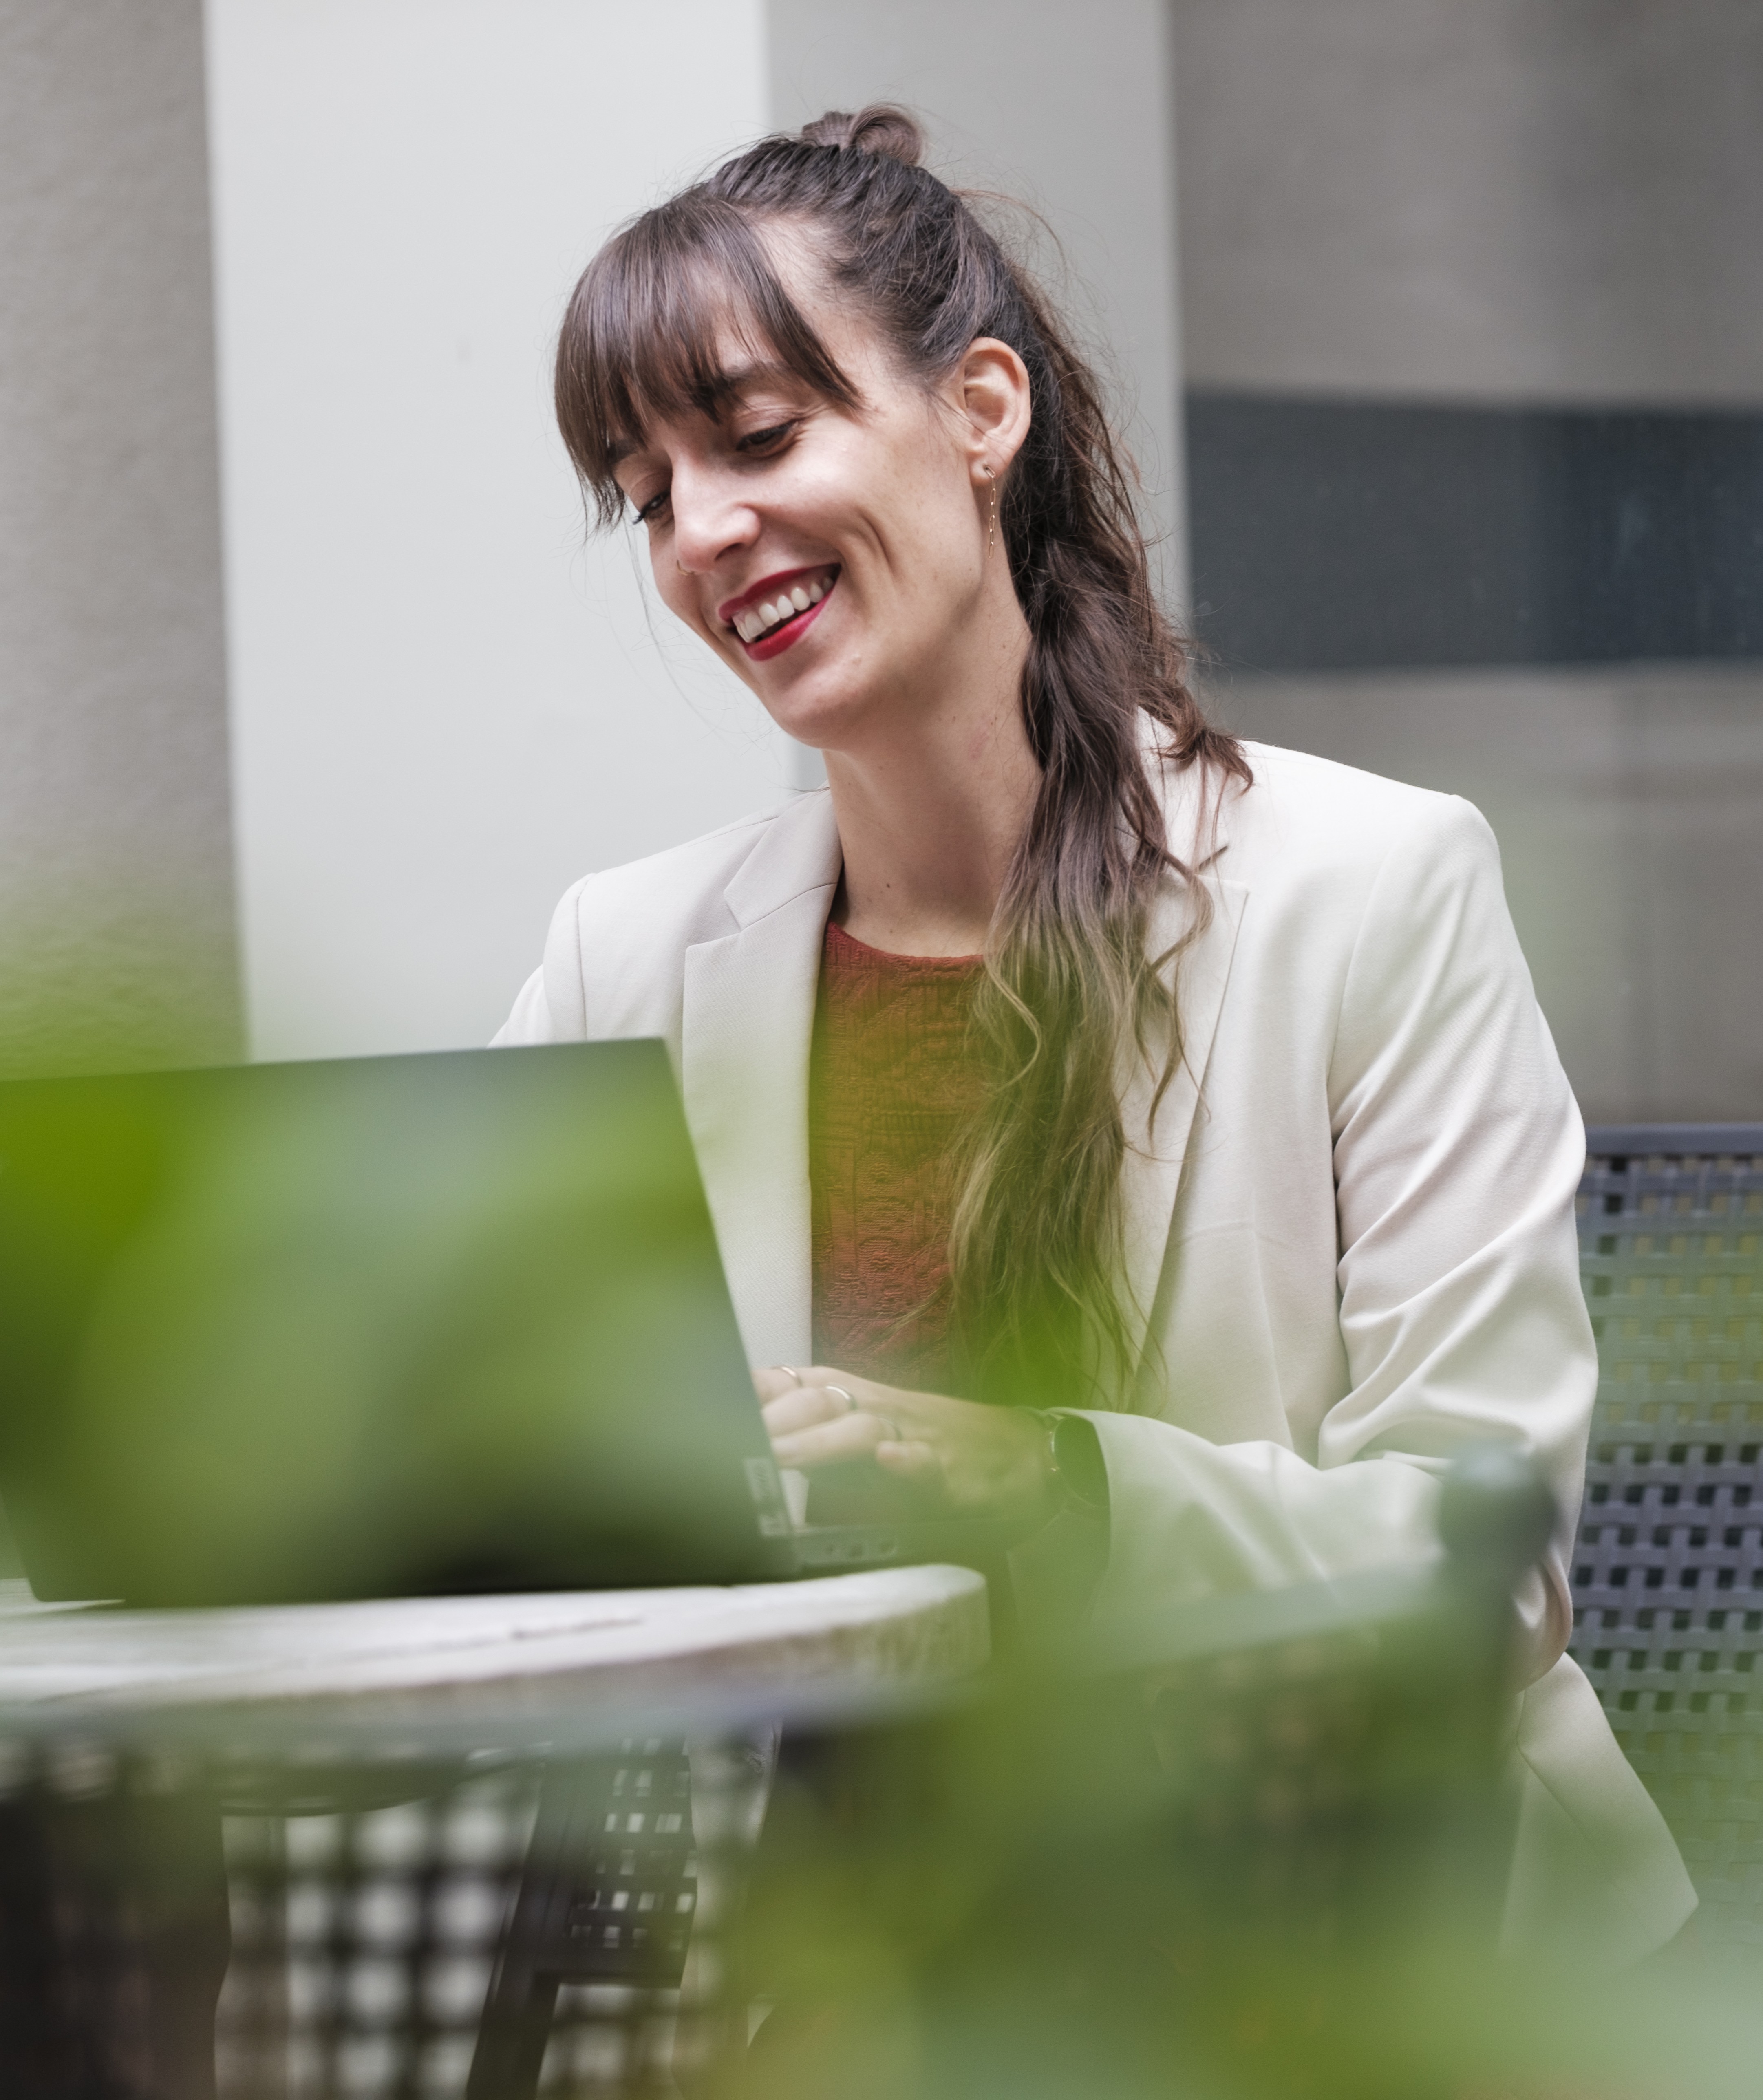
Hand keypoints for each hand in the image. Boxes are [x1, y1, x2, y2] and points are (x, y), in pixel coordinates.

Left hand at [754, 1365, 1053, 1522]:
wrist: (1024, 1453)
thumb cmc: (937, 1443)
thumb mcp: (872, 1433)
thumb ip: (820, 1434)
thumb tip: (756, 1443)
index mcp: (859, 1400)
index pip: (799, 1385)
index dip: (757, 1392)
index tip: (711, 1402)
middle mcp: (882, 1409)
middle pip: (821, 1403)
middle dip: (773, 1420)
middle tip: (727, 1442)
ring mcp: (918, 1435)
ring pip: (864, 1431)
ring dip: (820, 1443)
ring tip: (781, 1455)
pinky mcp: (954, 1469)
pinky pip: (930, 1463)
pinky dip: (909, 1462)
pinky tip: (890, 1463)